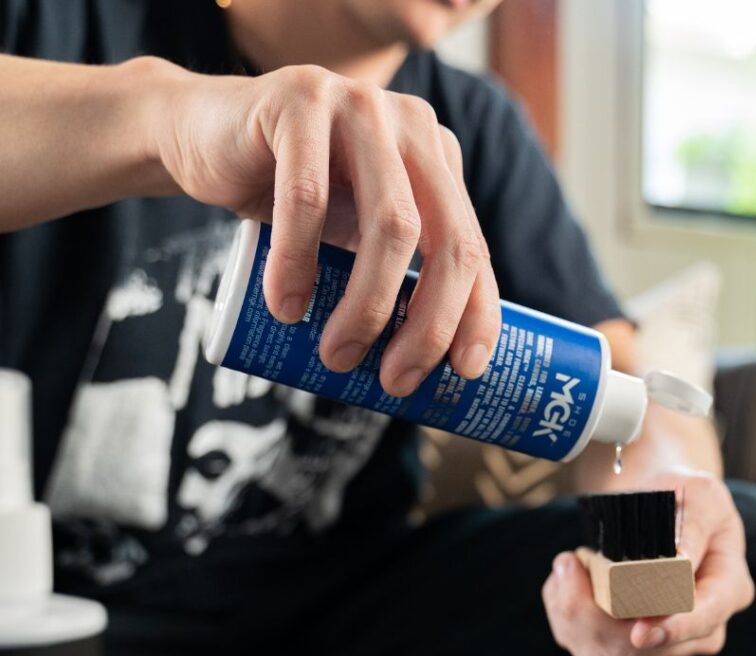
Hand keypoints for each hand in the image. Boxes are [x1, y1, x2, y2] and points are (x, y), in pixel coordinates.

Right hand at [147, 59, 499, 393]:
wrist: (204, 136)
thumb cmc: (288, 199)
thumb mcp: (355, 234)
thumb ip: (395, 271)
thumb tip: (423, 368)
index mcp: (437, 160)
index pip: (471, 247)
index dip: (477, 315)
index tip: (464, 373)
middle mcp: (413, 128)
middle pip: (444, 242)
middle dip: (428, 325)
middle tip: (394, 382)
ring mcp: (362, 107)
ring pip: (390, 226)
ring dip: (368, 307)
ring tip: (337, 356)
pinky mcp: (301, 99)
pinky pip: (307, 199)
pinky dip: (298, 264)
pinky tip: (287, 310)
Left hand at [542, 468, 753, 655]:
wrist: (667, 509)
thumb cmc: (686, 499)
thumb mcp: (699, 494)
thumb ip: (691, 525)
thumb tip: (678, 559)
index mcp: (729, 589)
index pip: (704, 620)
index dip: (671, 629)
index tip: (639, 632)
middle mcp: (703, 628)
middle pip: (647, 648)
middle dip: (596, 616)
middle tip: (570, 565)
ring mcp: (668, 646)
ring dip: (575, 615)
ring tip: (568, 567)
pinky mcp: (633, 653)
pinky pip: (591, 650)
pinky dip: (567, 619)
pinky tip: (567, 585)